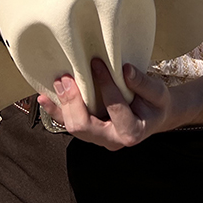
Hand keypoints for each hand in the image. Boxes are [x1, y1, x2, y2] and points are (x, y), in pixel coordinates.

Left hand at [37, 59, 178, 150]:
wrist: (154, 117)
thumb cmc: (156, 104)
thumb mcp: (158, 93)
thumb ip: (143, 84)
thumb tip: (125, 70)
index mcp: (132, 132)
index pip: (114, 107)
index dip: (105, 84)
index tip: (97, 62)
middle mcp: (112, 140)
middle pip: (84, 126)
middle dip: (72, 101)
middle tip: (66, 78)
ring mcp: (98, 139)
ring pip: (73, 127)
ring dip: (61, 106)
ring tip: (55, 83)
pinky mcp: (90, 132)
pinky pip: (69, 124)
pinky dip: (56, 111)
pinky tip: (44, 98)